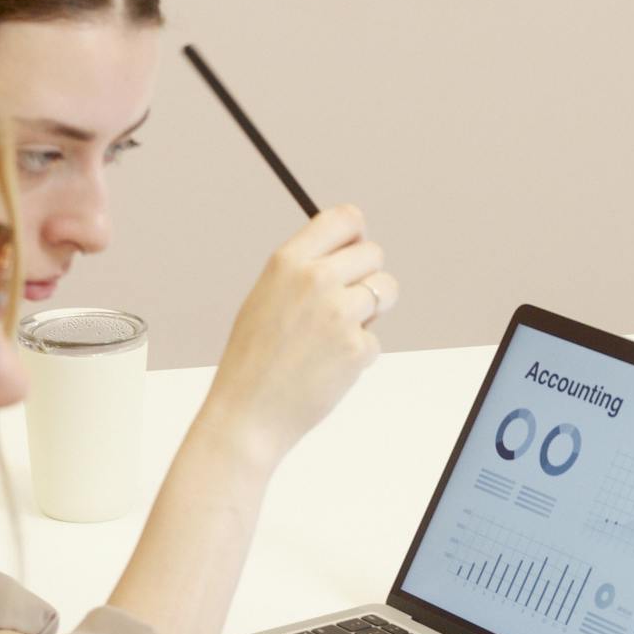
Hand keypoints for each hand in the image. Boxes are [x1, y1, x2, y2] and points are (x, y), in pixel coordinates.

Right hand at [201, 203, 395, 470]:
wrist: (247, 414)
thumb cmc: (253, 359)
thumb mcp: (267, 297)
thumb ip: (306, 271)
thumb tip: (354, 251)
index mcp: (288, 261)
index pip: (345, 218)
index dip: (358, 234)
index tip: (356, 251)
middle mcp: (315, 279)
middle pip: (374, 253)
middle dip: (368, 277)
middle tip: (347, 305)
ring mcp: (339, 313)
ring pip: (386, 290)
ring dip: (372, 311)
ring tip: (336, 336)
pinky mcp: (357, 348)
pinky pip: (375, 339)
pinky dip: (359, 355)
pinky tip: (328, 369)